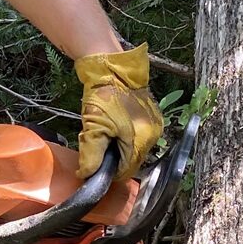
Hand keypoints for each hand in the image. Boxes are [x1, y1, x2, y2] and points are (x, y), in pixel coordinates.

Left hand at [74, 44, 163, 180]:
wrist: (112, 68)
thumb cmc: (103, 96)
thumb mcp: (94, 126)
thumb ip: (92, 154)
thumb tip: (87, 175)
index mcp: (142, 140)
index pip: (127, 170)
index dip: (109, 172)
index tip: (95, 166)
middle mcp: (154, 135)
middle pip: (132, 160)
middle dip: (115, 158)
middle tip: (98, 145)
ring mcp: (155, 125)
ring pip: (135, 149)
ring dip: (120, 148)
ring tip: (106, 134)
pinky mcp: (153, 116)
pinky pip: (139, 136)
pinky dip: (126, 137)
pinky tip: (115, 127)